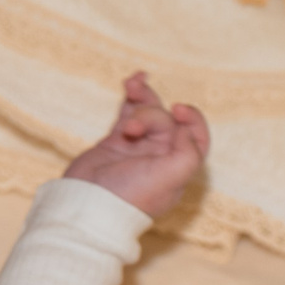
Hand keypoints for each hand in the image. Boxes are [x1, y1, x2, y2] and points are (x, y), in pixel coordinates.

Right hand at [63, 73, 209, 218]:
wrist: (88, 203)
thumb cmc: (130, 196)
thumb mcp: (171, 179)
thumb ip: (188, 153)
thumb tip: (185, 130)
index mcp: (178, 168)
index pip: (196, 137)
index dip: (192, 119)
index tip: (178, 109)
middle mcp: (161, 156)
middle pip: (167, 120)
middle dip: (150, 115)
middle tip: (131, 130)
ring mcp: (139, 146)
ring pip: (148, 111)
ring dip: (142, 96)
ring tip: (131, 86)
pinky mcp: (117, 140)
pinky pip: (129, 111)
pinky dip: (132, 95)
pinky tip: (133, 80)